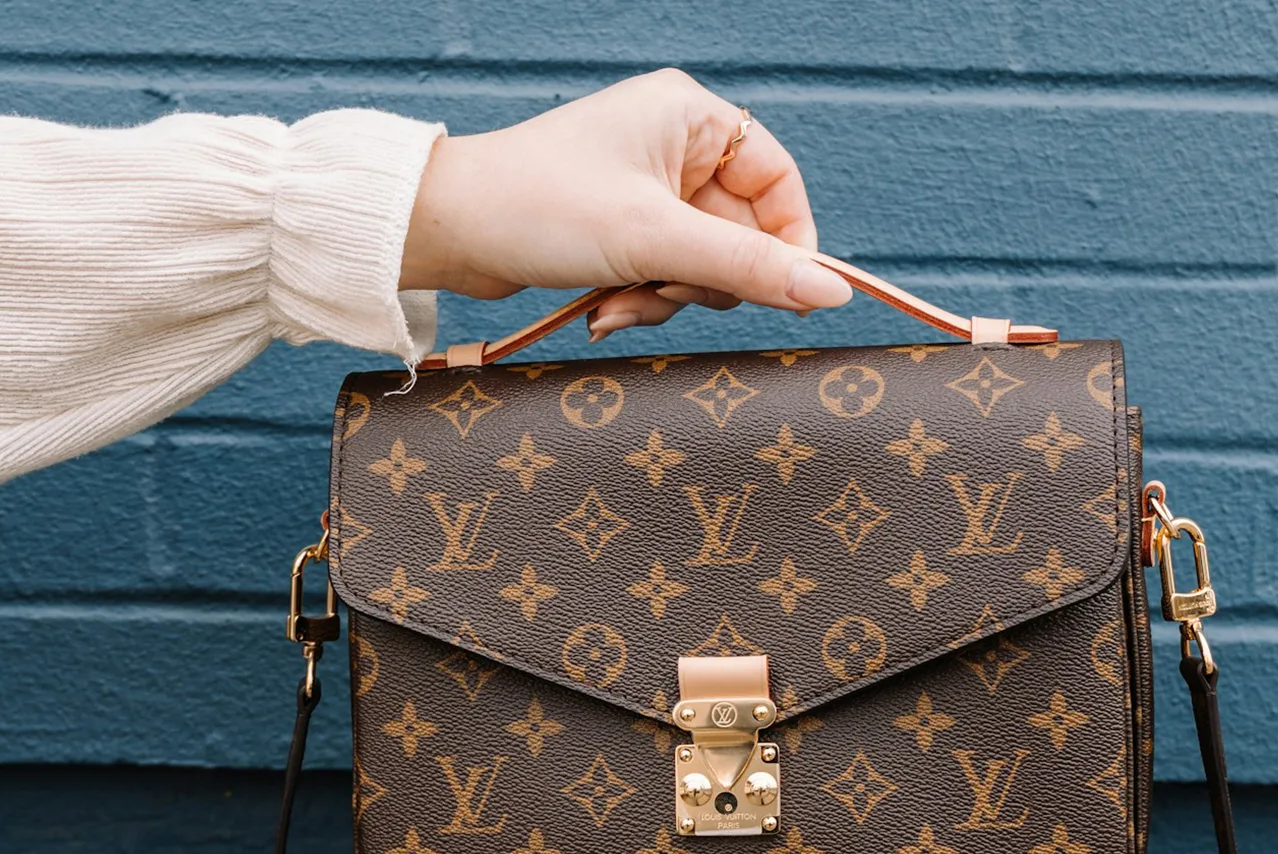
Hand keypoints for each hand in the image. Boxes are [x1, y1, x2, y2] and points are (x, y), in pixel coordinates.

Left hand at [399, 68, 852, 340]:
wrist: (446, 229)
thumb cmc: (540, 207)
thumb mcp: (655, 239)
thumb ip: (748, 268)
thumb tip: (831, 294)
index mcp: (690, 118)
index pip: (780, 182)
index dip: (789, 243)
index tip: (785, 294)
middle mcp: (673, 145)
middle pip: (742, 233)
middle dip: (704, 279)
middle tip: (665, 290)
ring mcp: (647, 189)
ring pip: (703, 264)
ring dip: (667, 297)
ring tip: (617, 303)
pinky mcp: (621, 228)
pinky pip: (664, 274)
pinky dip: (640, 299)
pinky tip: (601, 311)